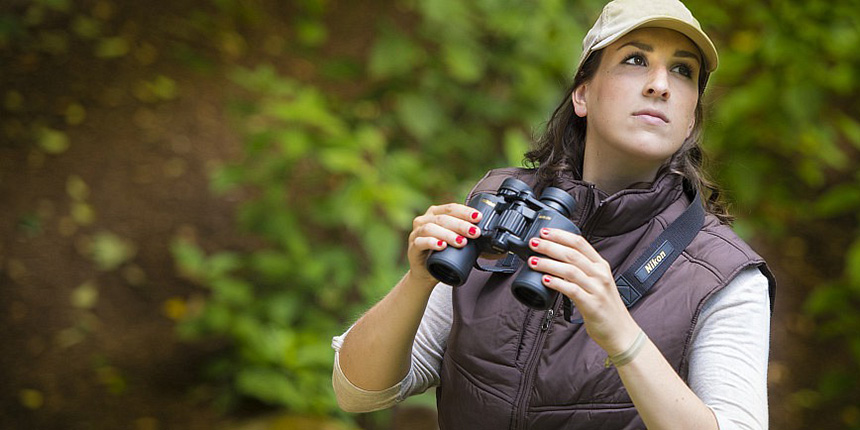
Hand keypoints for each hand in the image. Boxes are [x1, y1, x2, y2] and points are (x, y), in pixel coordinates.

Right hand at [406, 203, 482, 286]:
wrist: (427, 273)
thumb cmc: (442, 254)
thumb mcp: (456, 242)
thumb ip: (466, 235)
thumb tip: (488, 234)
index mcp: (435, 214)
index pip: (451, 208)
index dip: (465, 212)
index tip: (478, 217)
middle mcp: (424, 220)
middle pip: (443, 218)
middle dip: (461, 225)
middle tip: (474, 232)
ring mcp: (416, 233)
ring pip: (431, 228)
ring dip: (448, 234)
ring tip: (461, 242)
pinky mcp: (412, 247)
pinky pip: (421, 242)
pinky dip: (432, 243)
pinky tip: (442, 246)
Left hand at [527, 228, 640, 355]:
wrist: (620, 332)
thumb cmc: (605, 307)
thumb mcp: (597, 282)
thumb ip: (581, 271)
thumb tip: (556, 261)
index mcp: (601, 265)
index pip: (579, 243)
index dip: (560, 235)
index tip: (544, 231)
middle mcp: (600, 274)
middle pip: (572, 254)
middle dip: (550, 246)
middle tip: (533, 243)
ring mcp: (597, 289)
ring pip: (570, 270)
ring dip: (548, 263)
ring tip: (533, 261)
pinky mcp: (592, 304)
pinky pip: (571, 290)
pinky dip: (556, 283)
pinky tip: (545, 280)